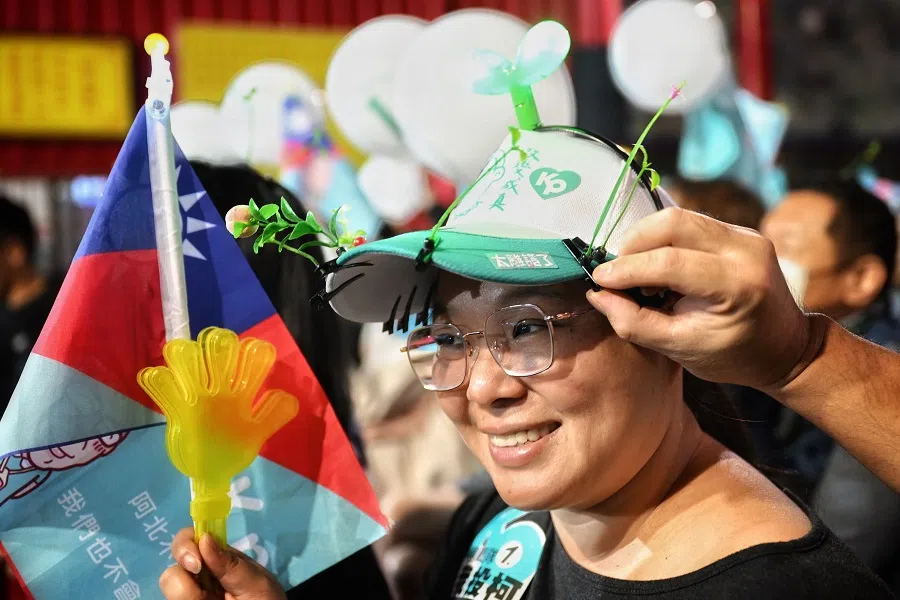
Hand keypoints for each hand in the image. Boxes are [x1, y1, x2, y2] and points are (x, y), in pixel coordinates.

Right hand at [160, 528, 285, 599]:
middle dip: (181, 580)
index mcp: (218, 561)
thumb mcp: (258, 584)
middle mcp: (200, 578)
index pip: (191, 540)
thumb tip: (205, 539)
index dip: (186, 545)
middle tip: (203, 597)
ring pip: (169, 589)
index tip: (196, 563)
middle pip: (173, 569)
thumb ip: (233, 565)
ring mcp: (192, 596)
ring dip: (186, 597)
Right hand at [587, 208, 818, 389]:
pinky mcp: (740, 231)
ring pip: (679, 217)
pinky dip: (663, 240)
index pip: (670, 263)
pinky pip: (691, 223)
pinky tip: (656, 265)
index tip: (600, 280)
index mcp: (738, 285)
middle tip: (616, 271)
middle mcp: (746, 249)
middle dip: (634, 243)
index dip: (628, 269)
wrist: (785, 348)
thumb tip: (598, 295)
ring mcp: (746, 235)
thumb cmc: (734, 356)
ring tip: (634, 270)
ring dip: (646, 239)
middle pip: (673, 223)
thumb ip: (635, 322)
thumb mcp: (680, 349)